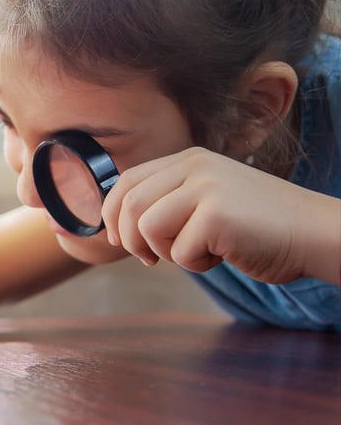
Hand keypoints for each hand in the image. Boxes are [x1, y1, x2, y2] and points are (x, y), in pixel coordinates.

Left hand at [101, 147, 339, 284]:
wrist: (314, 233)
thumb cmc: (257, 227)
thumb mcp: (207, 200)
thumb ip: (169, 202)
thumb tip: (119, 225)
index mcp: (188, 160)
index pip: (127, 180)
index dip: (112, 212)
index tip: (117, 238)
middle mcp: (194, 166)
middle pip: (130, 203)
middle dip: (129, 238)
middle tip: (148, 259)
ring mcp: (206, 187)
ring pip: (148, 227)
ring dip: (166, 251)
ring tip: (199, 252)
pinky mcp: (217, 214)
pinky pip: (179, 252)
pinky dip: (196, 264)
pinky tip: (224, 254)